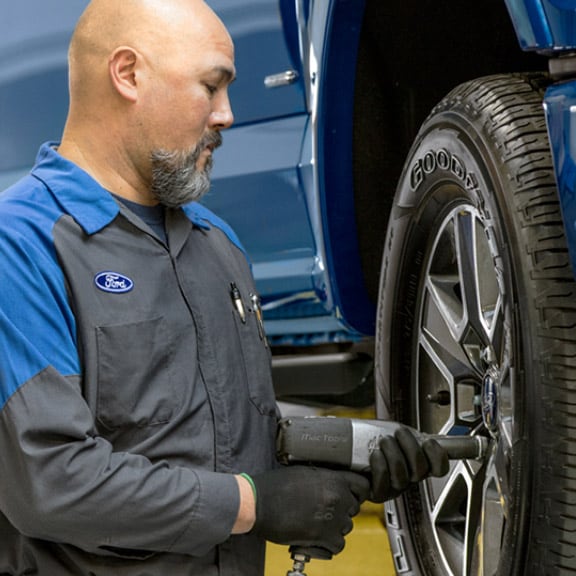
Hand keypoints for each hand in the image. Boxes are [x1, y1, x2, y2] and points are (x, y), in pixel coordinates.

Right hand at [251, 466, 369, 554]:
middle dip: (343, 509)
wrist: (258, 503)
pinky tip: (317, 537)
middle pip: (354, 507)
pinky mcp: (323, 537)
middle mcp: (337, 497)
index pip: (362, 486)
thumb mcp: (305, 472)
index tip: (352, 495)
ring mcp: (332, 518)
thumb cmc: (275, 486)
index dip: (357, 491)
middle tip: (326, 510)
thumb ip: (325, 478)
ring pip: (347, 526)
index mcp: (333, 478)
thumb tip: (334, 484)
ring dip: (335, 526)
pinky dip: (329, 544)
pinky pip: (338, 545)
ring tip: (317, 522)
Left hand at [368, 426, 448, 502]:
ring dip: (393, 453)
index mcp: (416, 463)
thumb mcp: (393, 431)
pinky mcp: (377, 493)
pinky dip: (380, 465)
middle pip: (421, 469)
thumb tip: (424, 432)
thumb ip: (410, 434)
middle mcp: (408, 477)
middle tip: (399, 433)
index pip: (439, 467)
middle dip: (410, 446)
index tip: (428, 442)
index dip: (438, 457)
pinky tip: (375, 455)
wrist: (347, 452)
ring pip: (402, 476)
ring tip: (384, 441)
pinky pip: (383, 483)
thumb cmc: (370, 440)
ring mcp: (393, 487)